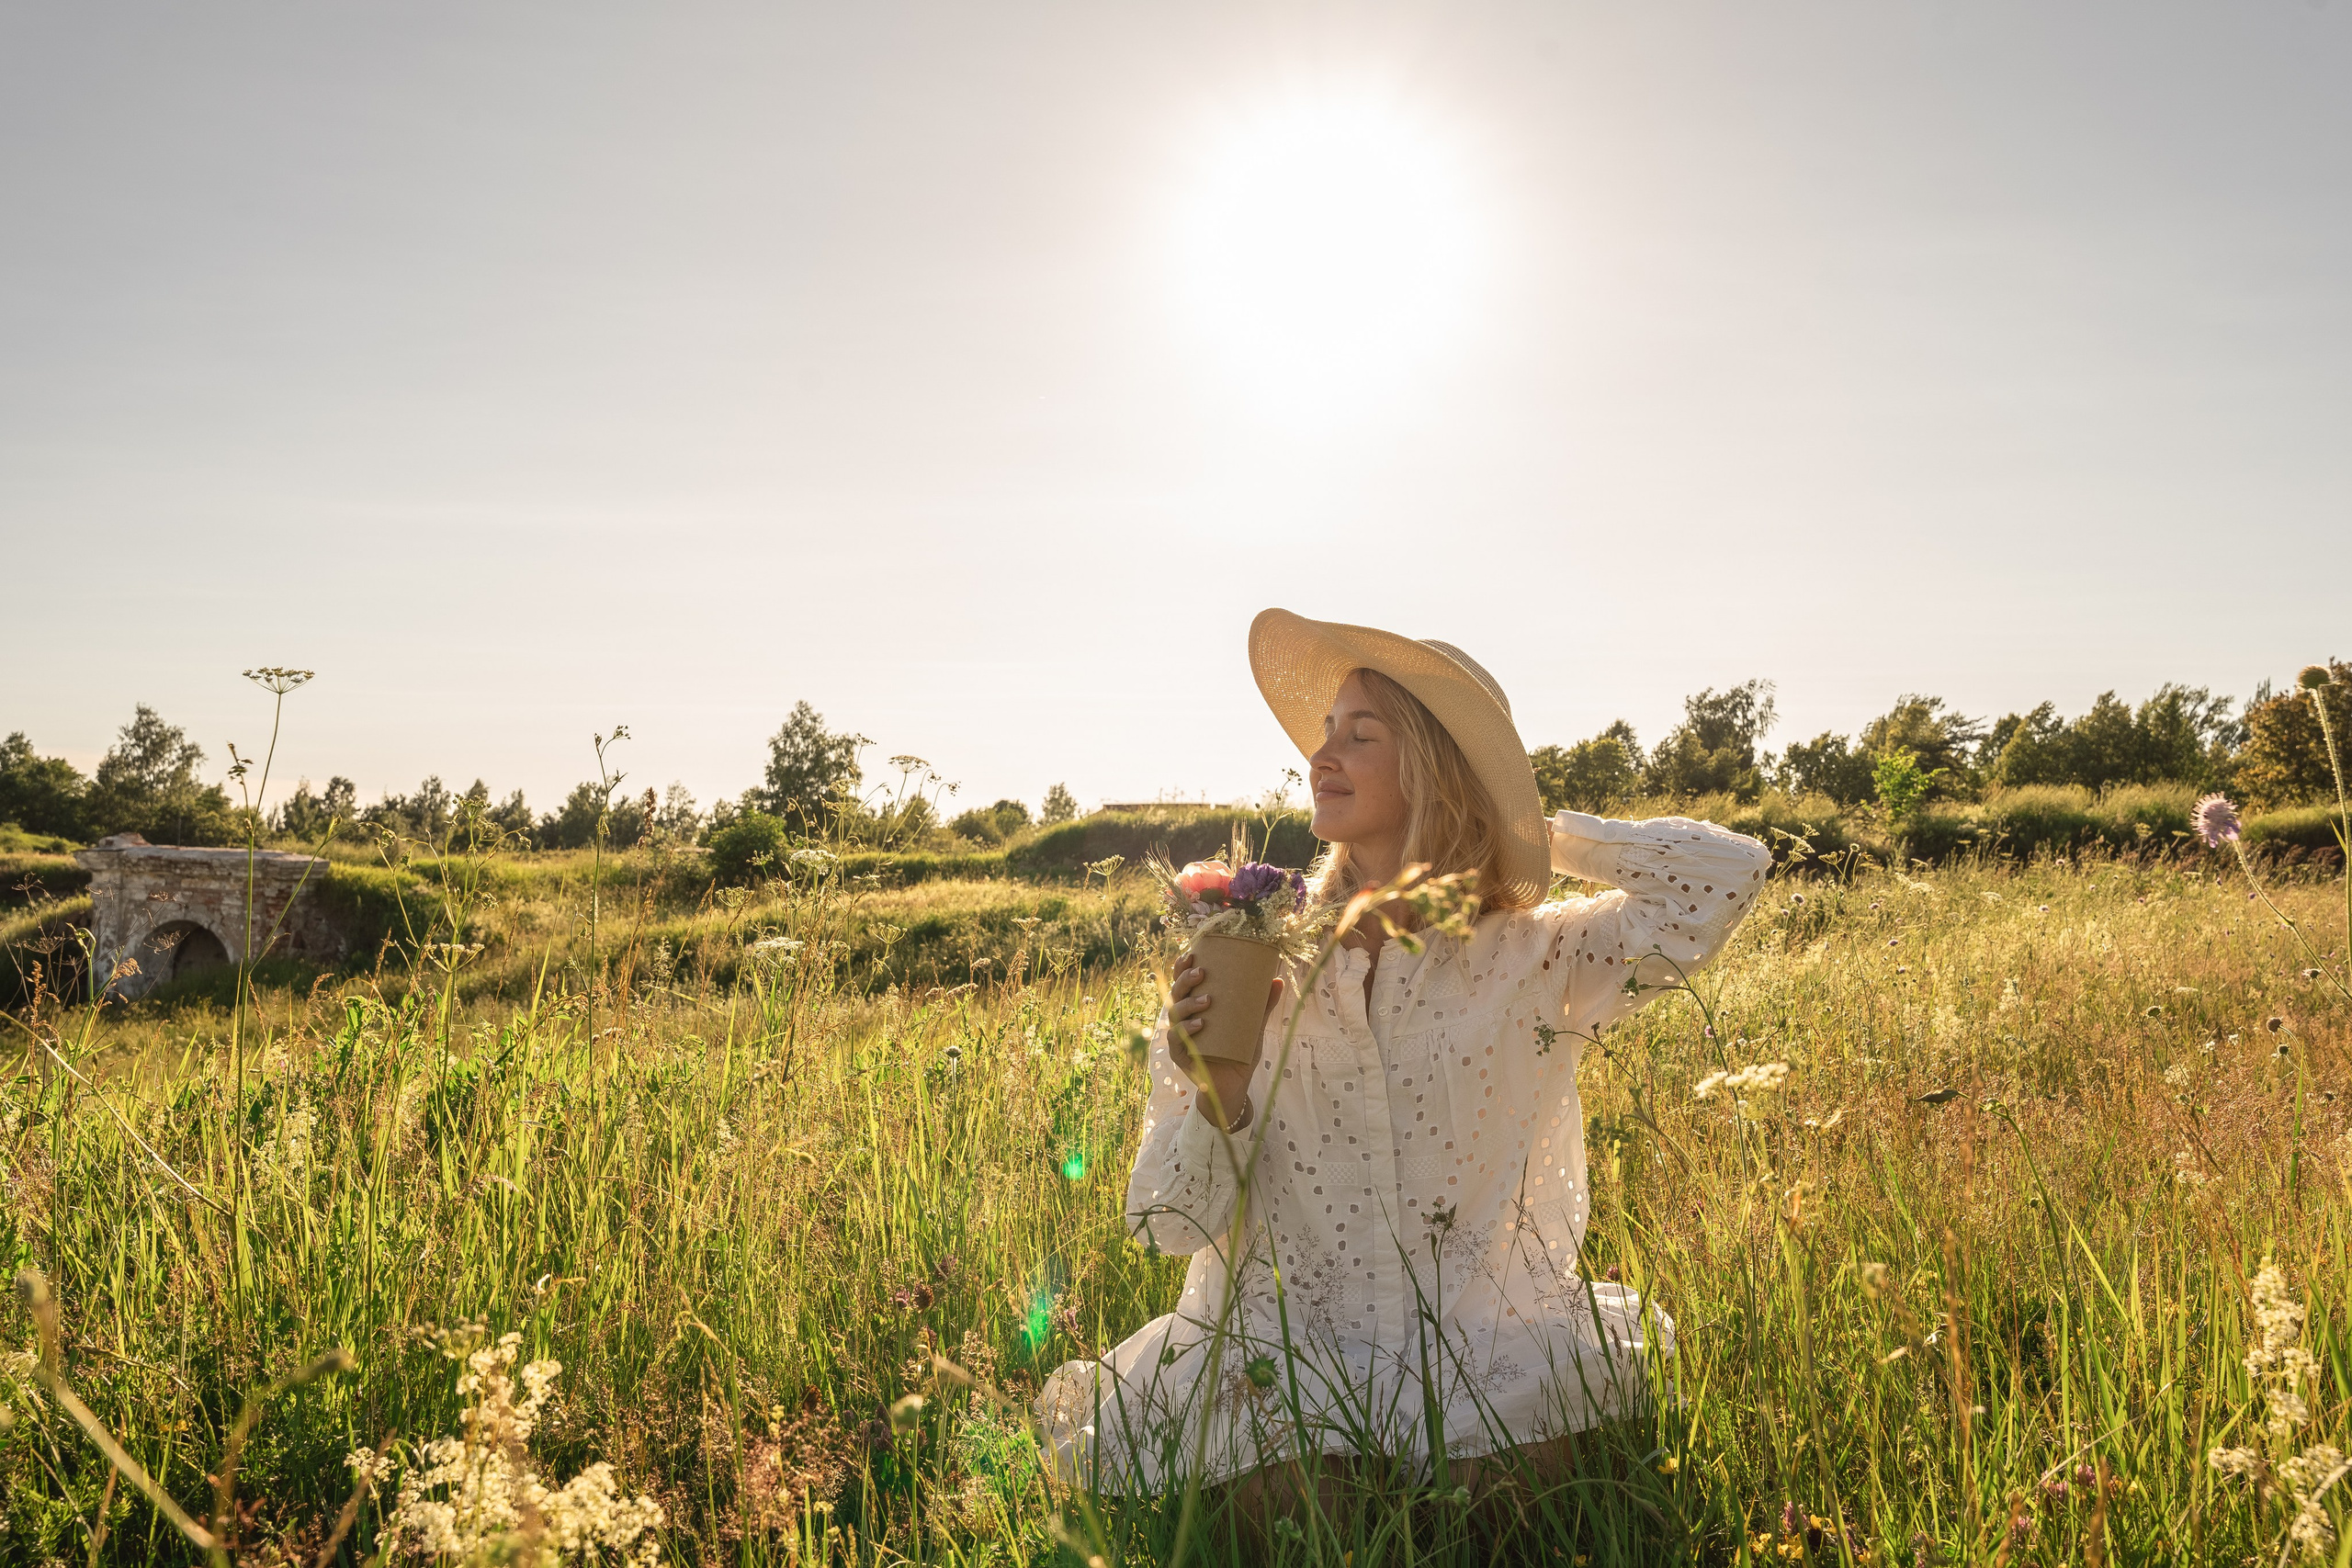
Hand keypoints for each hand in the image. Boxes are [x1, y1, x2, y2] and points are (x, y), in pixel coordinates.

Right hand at [1168, 953, 1284, 1128]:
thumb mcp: (1253, 1026)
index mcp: (1196, 1007)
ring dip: (1189, 1004)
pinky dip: (1188, 1031)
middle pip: (1176, 993)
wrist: (1233, 1088)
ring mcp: (1180, 1037)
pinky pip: (1178, 1040)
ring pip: (1175, 1014)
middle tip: (1202, 972)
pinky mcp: (1181, 1056)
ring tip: (1207, 1000)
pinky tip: (1200, 1026)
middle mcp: (1184, 1019)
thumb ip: (1262, 1005)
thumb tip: (1277, 980)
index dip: (1182, 967)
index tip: (1192, 952)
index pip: (1184, 982)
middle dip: (1185, 980)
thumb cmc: (1239, 1053)